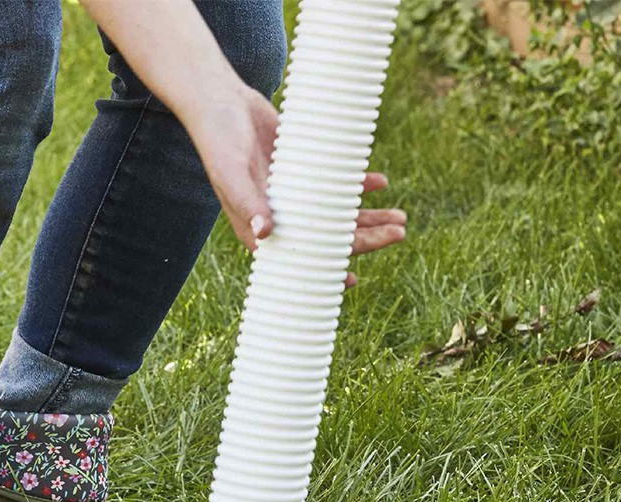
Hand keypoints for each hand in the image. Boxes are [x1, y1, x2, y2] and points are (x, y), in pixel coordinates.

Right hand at [177, 83, 406, 283]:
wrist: (221, 103)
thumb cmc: (219, 142)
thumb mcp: (230, 173)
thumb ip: (247, 204)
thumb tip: (265, 234)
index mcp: (259, 226)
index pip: (300, 256)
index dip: (328, 268)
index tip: (353, 278)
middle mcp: (280, 216)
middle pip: (329, 236)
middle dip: (366, 238)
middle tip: (398, 233)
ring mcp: (294, 194)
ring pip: (338, 214)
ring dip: (370, 217)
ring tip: (400, 219)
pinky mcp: (304, 170)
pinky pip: (336, 184)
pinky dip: (358, 185)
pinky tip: (379, 183)